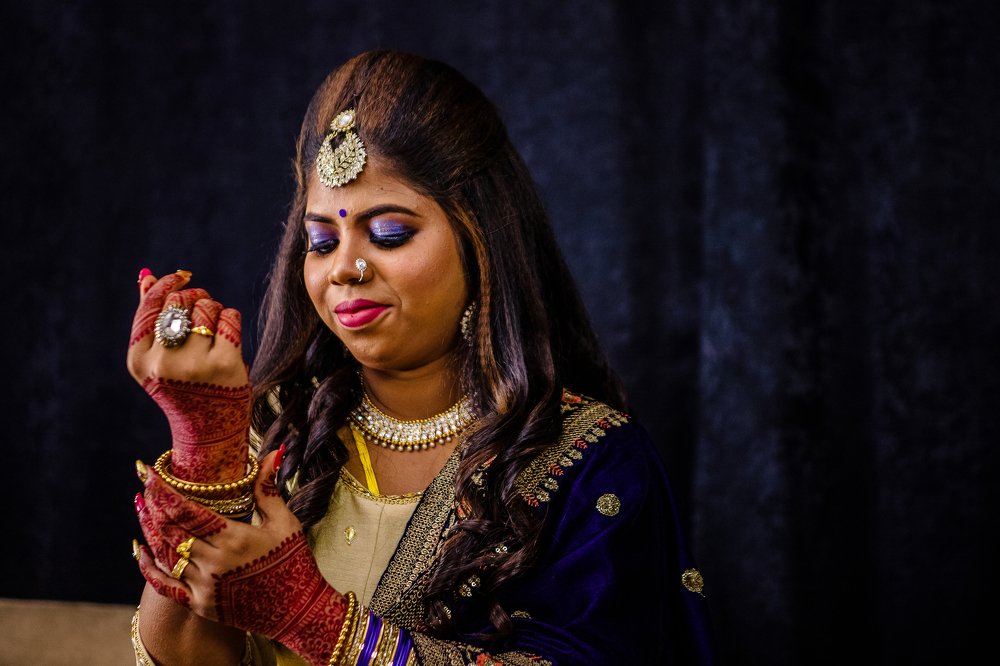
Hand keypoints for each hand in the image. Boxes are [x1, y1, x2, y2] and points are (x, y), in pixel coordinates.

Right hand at [127, 269, 249, 480]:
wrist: (210, 429)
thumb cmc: (184, 386)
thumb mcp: (159, 358)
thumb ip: (151, 318)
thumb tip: (147, 276)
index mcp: (139, 360)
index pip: (150, 307)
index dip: (167, 286)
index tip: (181, 277)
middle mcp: (163, 363)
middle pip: (179, 302)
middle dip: (194, 296)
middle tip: (203, 306)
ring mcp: (194, 365)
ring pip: (206, 307)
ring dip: (214, 309)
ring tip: (214, 329)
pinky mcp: (224, 364)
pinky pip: (229, 318)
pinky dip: (231, 319)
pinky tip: (229, 337)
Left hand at [134, 449, 350, 665]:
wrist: (299, 611)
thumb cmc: (295, 562)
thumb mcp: (285, 523)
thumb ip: (268, 489)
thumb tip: (273, 451)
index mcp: (235, 538)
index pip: (187, 510)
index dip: (164, 490)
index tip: (148, 472)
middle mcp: (214, 562)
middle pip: (170, 530)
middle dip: (154, 504)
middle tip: (145, 484)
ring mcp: (204, 586)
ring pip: (165, 553)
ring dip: (149, 529)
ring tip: (140, 507)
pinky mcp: (200, 604)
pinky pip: (165, 585)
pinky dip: (149, 568)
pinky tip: (140, 550)